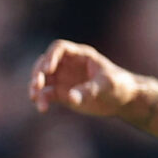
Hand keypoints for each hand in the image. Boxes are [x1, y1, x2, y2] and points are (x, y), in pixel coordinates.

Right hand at [28, 40, 144, 119]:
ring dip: (35, 87)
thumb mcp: (107, 85)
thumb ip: (89, 90)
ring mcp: (63, 79)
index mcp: (80, 55)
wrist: (122, 99)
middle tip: (37, 84)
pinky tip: (42, 109)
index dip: (51, 57)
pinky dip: (42, 101)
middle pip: (45, 63)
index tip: (48, 69)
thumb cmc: (118, 85)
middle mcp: (68, 65)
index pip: (59, 48)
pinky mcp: (62, 94)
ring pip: (42, 79)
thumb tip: (72, 98)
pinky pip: (46, 95)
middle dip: (38, 72)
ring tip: (34, 97)